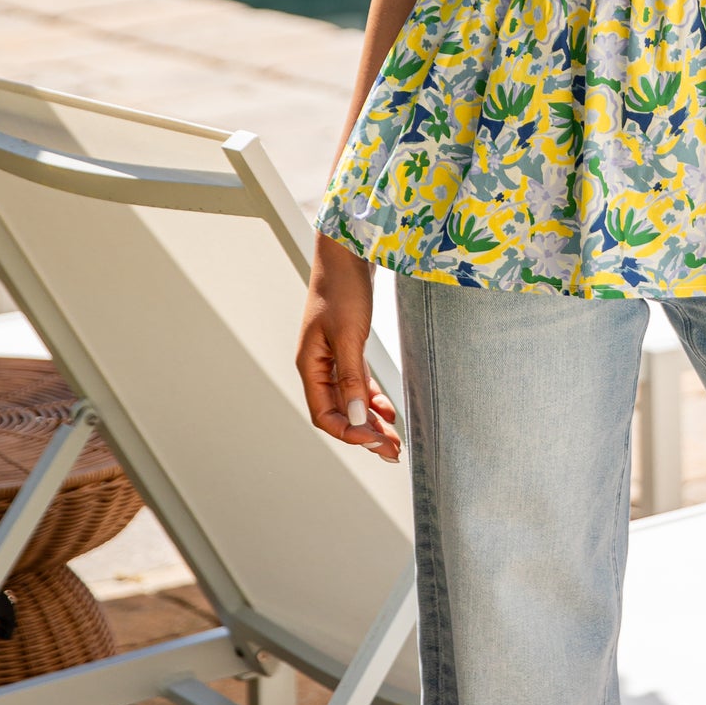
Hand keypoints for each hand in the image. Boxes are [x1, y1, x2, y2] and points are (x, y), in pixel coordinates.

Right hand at [296, 234, 401, 461]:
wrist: (347, 252)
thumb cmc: (343, 288)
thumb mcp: (349, 334)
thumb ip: (352, 377)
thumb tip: (357, 418)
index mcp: (310, 366)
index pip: (325, 415)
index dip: (350, 433)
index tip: (377, 442)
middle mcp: (318, 366)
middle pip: (339, 413)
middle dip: (365, 435)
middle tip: (393, 452)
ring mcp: (332, 357)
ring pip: (351, 400)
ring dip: (371, 421)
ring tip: (395, 439)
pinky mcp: (347, 347)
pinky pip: (358, 383)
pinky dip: (373, 398)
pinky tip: (388, 409)